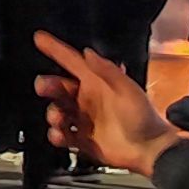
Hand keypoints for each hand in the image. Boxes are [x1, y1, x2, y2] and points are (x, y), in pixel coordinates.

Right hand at [35, 33, 180, 175]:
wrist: (149, 150)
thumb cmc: (143, 118)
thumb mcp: (127, 89)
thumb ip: (107, 71)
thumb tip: (88, 53)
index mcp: (97, 83)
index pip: (72, 62)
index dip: (56, 49)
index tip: (39, 38)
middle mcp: (88, 99)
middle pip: (59, 88)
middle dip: (48, 85)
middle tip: (43, 87)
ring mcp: (84, 120)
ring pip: (57, 111)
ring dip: (53, 113)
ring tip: (58, 119)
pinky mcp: (83, 140)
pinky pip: (63, 135)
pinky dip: (57, 135)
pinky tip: (60, 135)